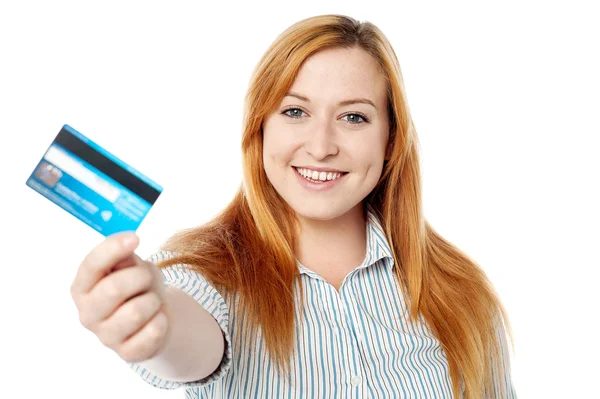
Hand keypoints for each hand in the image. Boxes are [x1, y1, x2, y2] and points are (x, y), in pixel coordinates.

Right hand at [70, 232, 169, 362]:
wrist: (154, 316)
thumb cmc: (137, 285)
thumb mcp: (131, 265)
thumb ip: (123, 257)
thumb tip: (124, 245)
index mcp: (82, 286)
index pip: (91, 265)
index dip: (112, 249)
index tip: (135, 238)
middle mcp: (87, 313)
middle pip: (114, 288)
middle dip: (140, 277)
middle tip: (147, 277)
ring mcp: (105, 336)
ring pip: (137, 311)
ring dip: (153, 299)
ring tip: (151, 300)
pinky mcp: (127, 353)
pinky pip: (152, 332)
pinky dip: (161, 320)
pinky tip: (156, 319)